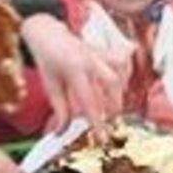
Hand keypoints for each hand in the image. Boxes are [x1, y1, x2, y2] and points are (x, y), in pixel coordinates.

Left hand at [20, 13, 124, 136]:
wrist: (47, 33)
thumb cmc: (48, 60)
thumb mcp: (51, 87)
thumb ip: (60, 111)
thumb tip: (61, 133)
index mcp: (74, 69)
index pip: (90, 100)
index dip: (98, 121)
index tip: (103, 138)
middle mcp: (90, 58)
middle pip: (112, 82)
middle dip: (115, 104)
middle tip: (109, 120)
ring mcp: (99, 52)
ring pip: (120, 68)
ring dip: (121, 89)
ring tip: (114, 104)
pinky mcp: (105, 49)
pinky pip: (122, 59)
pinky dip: (124, 73)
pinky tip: (120, 85)